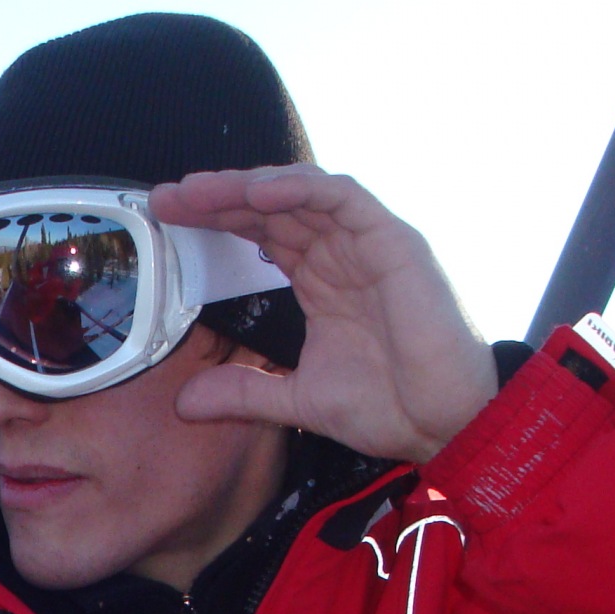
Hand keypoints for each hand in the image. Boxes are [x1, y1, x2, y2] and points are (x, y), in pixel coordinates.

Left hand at [148, 166, 497, 463]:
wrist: (447, 426)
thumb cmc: (390, 407)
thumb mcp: (297, 400)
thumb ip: (243, 393)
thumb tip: (183, 403)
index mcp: (321, 280)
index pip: (261, 233)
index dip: (216, 221)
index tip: (168, 219)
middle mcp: (342, 254)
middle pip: (272, 207)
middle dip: (218, 198)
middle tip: (167, 197)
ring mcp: (368, 244)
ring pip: (301, 193)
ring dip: (248, 187)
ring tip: (201, 192)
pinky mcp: (394, 244)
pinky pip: (344, 199)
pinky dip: (301, 189)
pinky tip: (258, 193)